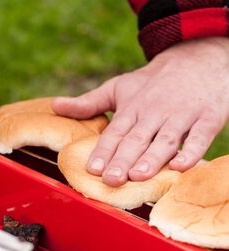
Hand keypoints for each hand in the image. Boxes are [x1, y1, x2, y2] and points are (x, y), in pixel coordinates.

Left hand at [52, 37, 228, 185]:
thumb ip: (88, 102)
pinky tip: (180, 166)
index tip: (92, 168)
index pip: (115, 133)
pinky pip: (199, 137)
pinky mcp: (206, 118)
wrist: (196, 59)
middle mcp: (154, 112)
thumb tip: (56, 106)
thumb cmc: (151, 82)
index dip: (103, 151)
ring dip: (152, 159)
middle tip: (111, 180)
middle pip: (136, 139)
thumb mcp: (118, 87)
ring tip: (138, 176)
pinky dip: (191, 151)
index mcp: (132, 108)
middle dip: (123, 160)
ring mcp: (181, 115)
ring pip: (165, 140)